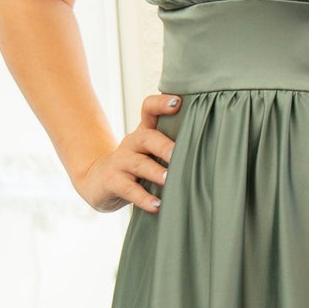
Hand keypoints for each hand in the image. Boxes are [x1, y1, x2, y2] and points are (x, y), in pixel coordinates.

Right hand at [74, 93, 181, 213]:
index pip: (149, 109)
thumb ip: (171, 147)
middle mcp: (132, 143)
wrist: (99, 181)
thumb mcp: (151, 152)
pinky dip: (143, 198)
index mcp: (143, 132)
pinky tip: (157, 205)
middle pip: (146, 137)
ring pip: (139, 164)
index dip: (161, 104)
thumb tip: (209, 151)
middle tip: (177, 154)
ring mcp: (120, 162)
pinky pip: (128, 189)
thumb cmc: (136, 167)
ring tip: (169, 180)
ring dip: (155, 172)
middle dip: (163, 145)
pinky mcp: (112, 181)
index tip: (178, 103)